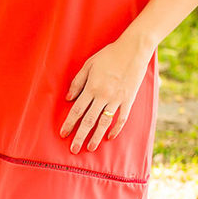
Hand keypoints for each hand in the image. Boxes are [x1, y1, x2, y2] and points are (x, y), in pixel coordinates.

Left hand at [59, 35, 152, 153]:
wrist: (133, 49)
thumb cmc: (109, 55)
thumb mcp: (89, 65)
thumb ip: (77, 82)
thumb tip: (68, 99)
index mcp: (92, 87)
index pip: (77, 110)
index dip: (69, 123)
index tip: (63, 134)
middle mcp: (103, 96)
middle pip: (88, 120)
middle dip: (80, 136)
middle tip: (73, 149)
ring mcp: (117, 99)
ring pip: (104, 122)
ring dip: (96, 137)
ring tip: (90, 148)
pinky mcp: (129, 99)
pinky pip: (122, 118)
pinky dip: (116, 129)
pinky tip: (110, 137)